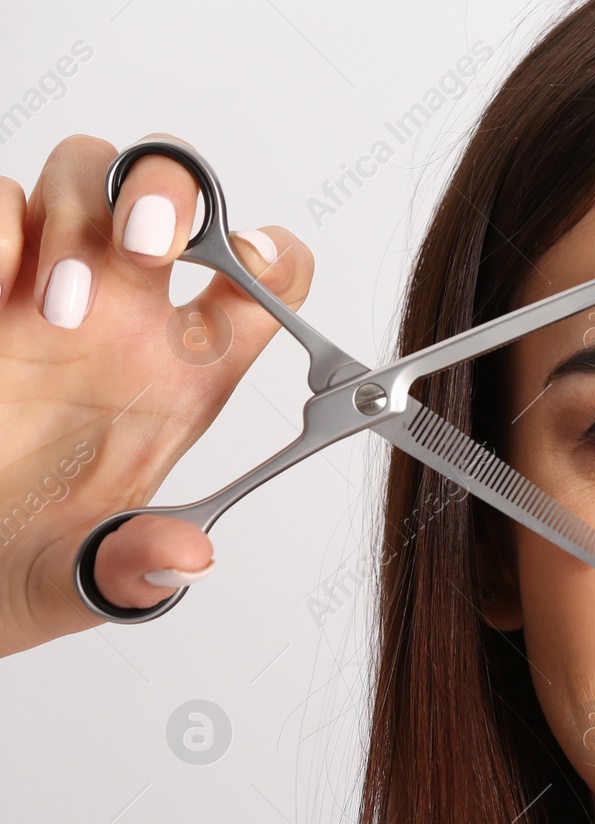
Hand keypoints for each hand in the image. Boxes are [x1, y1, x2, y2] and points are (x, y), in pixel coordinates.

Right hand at [0, 133, 312, 657]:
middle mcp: (126, 320)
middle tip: (146, 247)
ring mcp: (47, 292)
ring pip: (89, 176)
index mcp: (183, 378)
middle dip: (171, 195)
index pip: (265, 285)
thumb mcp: (77, 581)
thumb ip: (131, 567)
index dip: (273, 258)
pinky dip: (1, 221)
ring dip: (81, 215)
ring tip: (57, 305)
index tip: (252, 262)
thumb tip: (189, 559)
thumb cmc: (14, 563)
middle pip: (180, 200)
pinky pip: (0, 199)